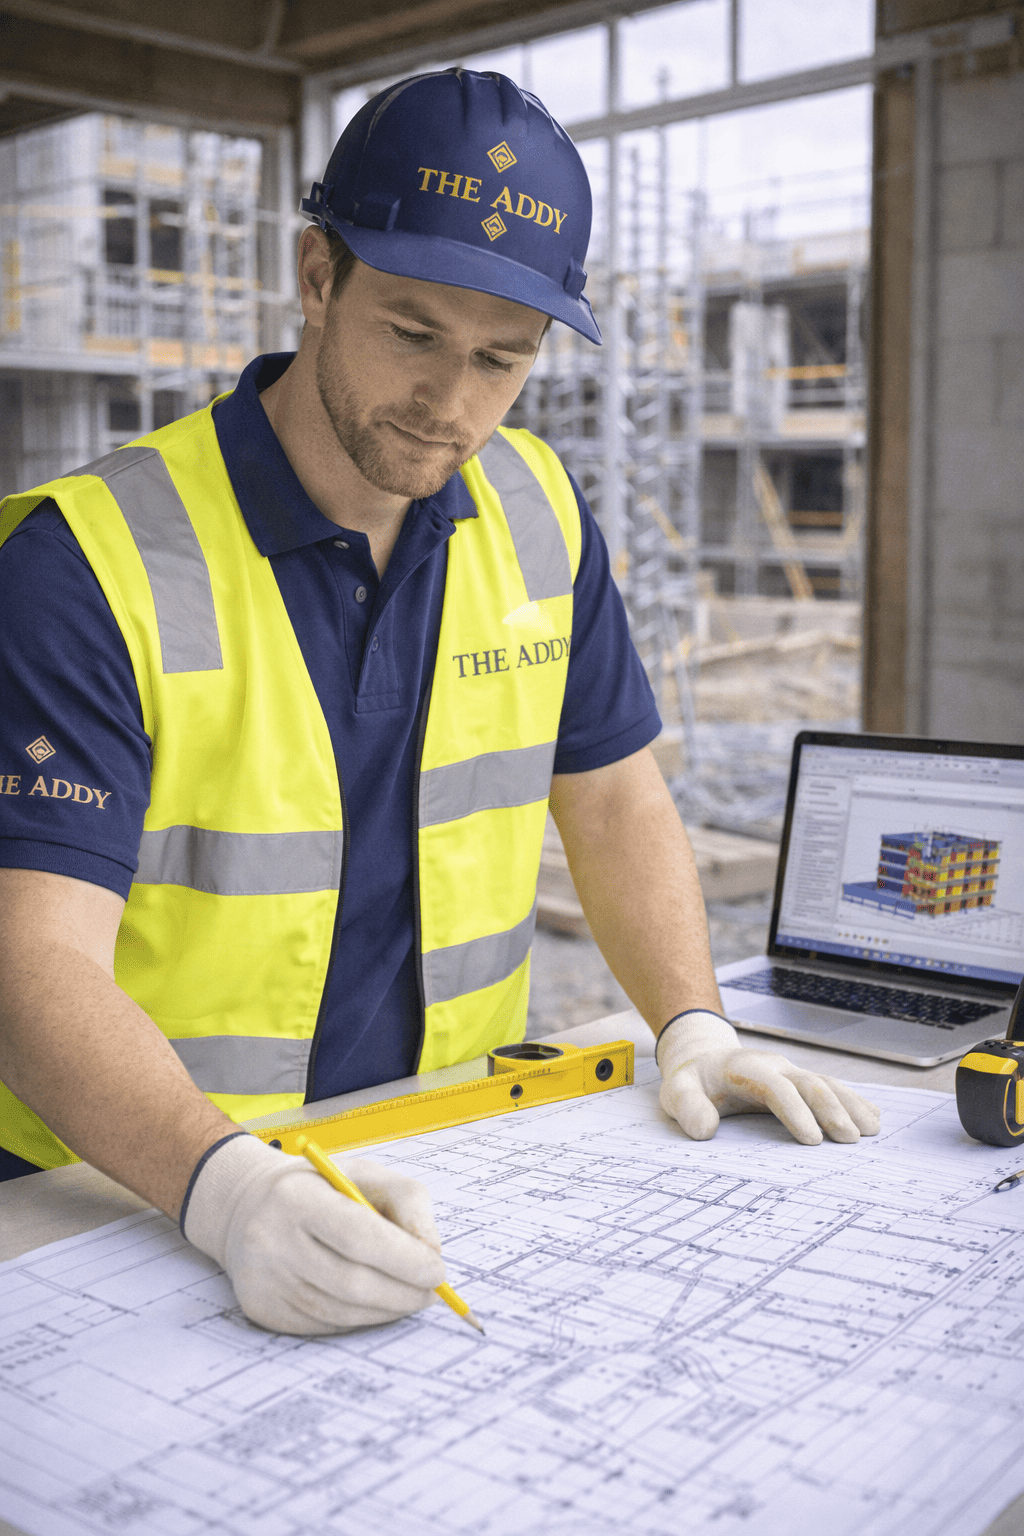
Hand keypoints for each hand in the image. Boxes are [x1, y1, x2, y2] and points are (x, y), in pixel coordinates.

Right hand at [182, 1135, 445, 1334]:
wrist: (249, 1207)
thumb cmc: (321, 1188)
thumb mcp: (364, 1173)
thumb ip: (407, 1201)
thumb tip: (431, 1252)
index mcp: (295, 1196)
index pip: (357, 1236)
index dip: (404, 1259)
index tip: (438, 1270)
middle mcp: (270, 1240)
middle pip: (351, 1282)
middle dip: (403, 1292)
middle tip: (432, 1292)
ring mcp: (263, 1280)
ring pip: (341, 1312)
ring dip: (386, 1310)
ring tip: (410, 1296)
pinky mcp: (263, 1309)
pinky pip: (325, 1325)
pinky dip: (360, 1318)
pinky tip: (373, 1302)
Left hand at [657, 1011, 880, 1144]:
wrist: (702, 1059)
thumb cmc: (691, 1082)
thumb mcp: (676, 1092)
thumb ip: (687, 1108)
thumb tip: (704, 1131)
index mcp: (745, 1068)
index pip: (776, 1087)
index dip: (795, 1112)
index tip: (812, 1141)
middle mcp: (774, 1066)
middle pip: (809, 1083)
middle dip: (832, 1110)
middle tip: (850, 1140)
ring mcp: (790, 1072)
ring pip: (826, 1083)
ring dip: (850, 1104)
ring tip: (872, 1129)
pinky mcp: (799, 1081)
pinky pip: (830, 1087)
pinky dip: (853, 1101)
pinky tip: (873, 1116)